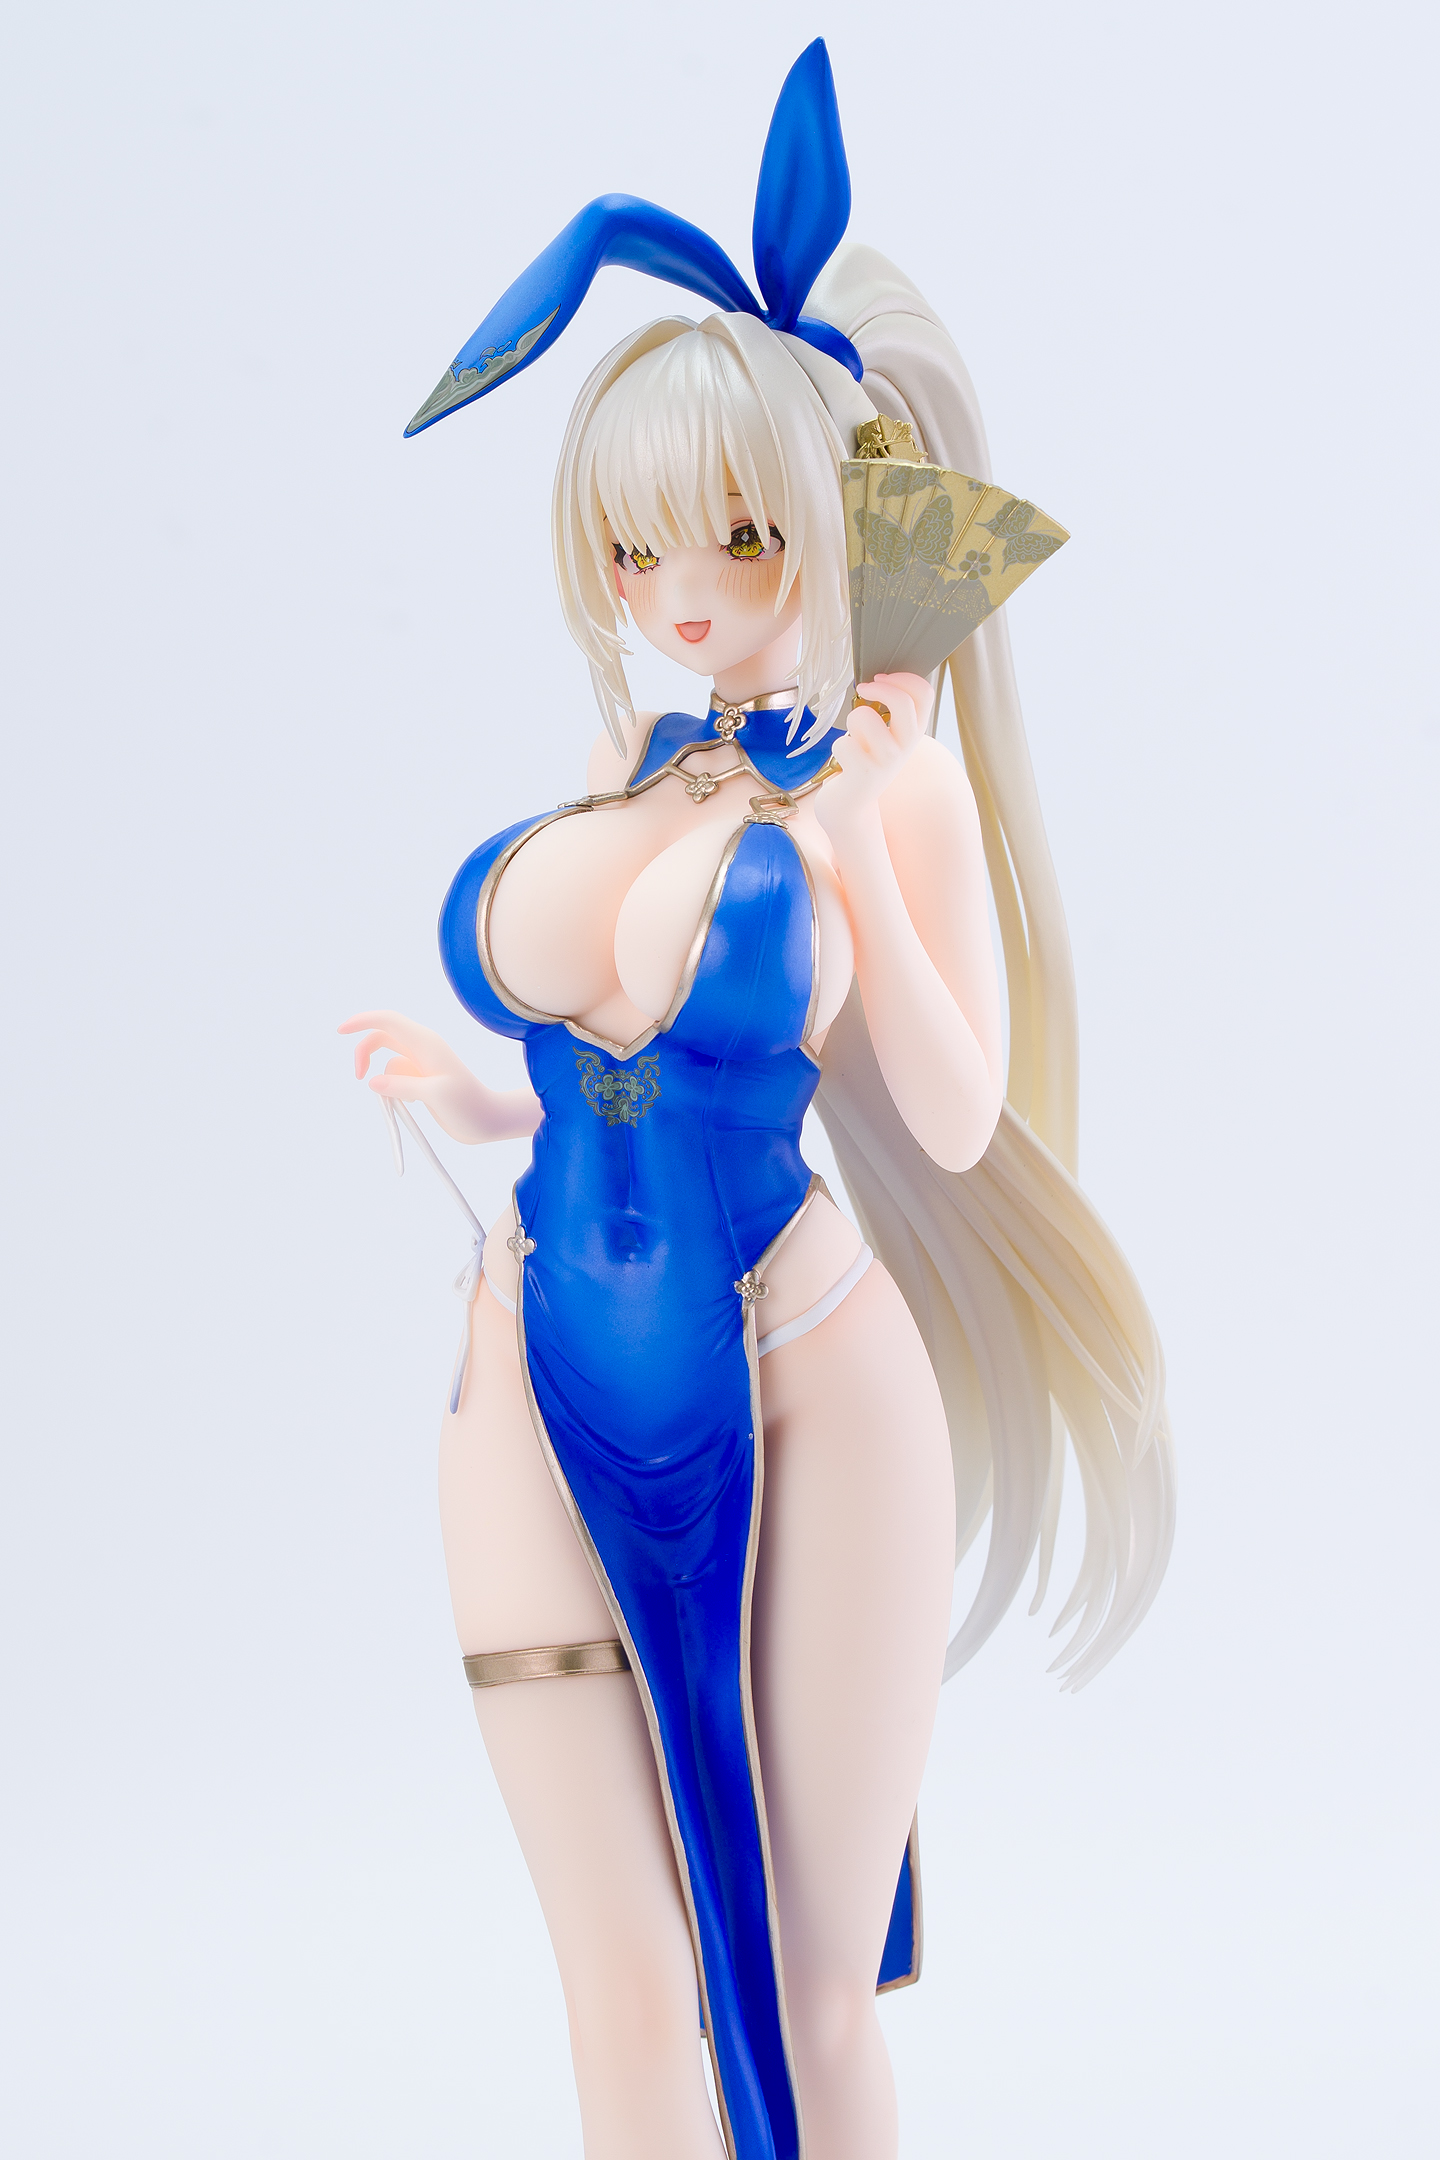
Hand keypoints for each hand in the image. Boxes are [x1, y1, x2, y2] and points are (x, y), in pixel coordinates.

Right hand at [338, 1010, 525, 1143]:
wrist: (489, 1121)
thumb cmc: (469, 1105)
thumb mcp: (434, 1094)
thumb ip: (402, 1085)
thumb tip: (372, 1081)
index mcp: (425, 1043)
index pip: (387, 1021)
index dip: (362, 1021)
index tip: (340, 1032)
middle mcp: (421, 1048)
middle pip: (380, 1039)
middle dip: (365, 1054)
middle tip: (359, 1077)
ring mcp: (421, 1063)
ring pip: (388, 1065)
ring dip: (388, 1083)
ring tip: (412, 1101)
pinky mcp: (421, 1079)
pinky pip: (395, 1079)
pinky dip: (396, 1091)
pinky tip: (416, 1104)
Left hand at [812, 671, 933, 838]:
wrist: (850, 806)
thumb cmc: (862, 761)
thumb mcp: (882, 735)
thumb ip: (887, 710)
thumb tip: (878, 676)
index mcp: (913, 732)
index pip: (924, 693)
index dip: (902, 677)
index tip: (879, 678)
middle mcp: (905, 747)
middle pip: (902, 702)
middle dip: (878, 688)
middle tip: (862, 689)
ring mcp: (886, 762)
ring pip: (862, 716)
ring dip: (850, 724)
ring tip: (853, 742)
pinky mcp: (864, 773)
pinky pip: (842, 741)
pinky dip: (838, 748)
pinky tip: (844, 764)